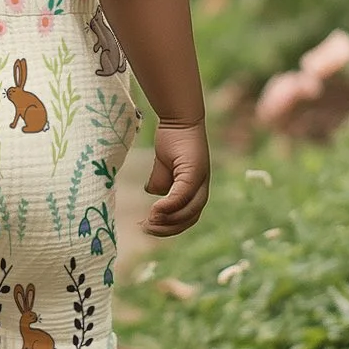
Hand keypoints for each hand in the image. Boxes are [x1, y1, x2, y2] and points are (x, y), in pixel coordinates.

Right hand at [143, 119, 209, 235]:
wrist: (178, 120)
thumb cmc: (172, 141)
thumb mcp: (163, 168)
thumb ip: (160, 183)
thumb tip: (152, 194)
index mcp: (196, 191)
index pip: (187, 218)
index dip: (169, 228)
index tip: (149, 228)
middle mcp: (201, 188)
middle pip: (189, 218)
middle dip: (167, 228)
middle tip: (146, 228)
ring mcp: (201, 181)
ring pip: (188, 211)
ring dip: (167, 220)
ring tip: (149, 221)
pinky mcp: (195, 172)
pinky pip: (183, 196)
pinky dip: (169, 206)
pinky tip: (155, 210)